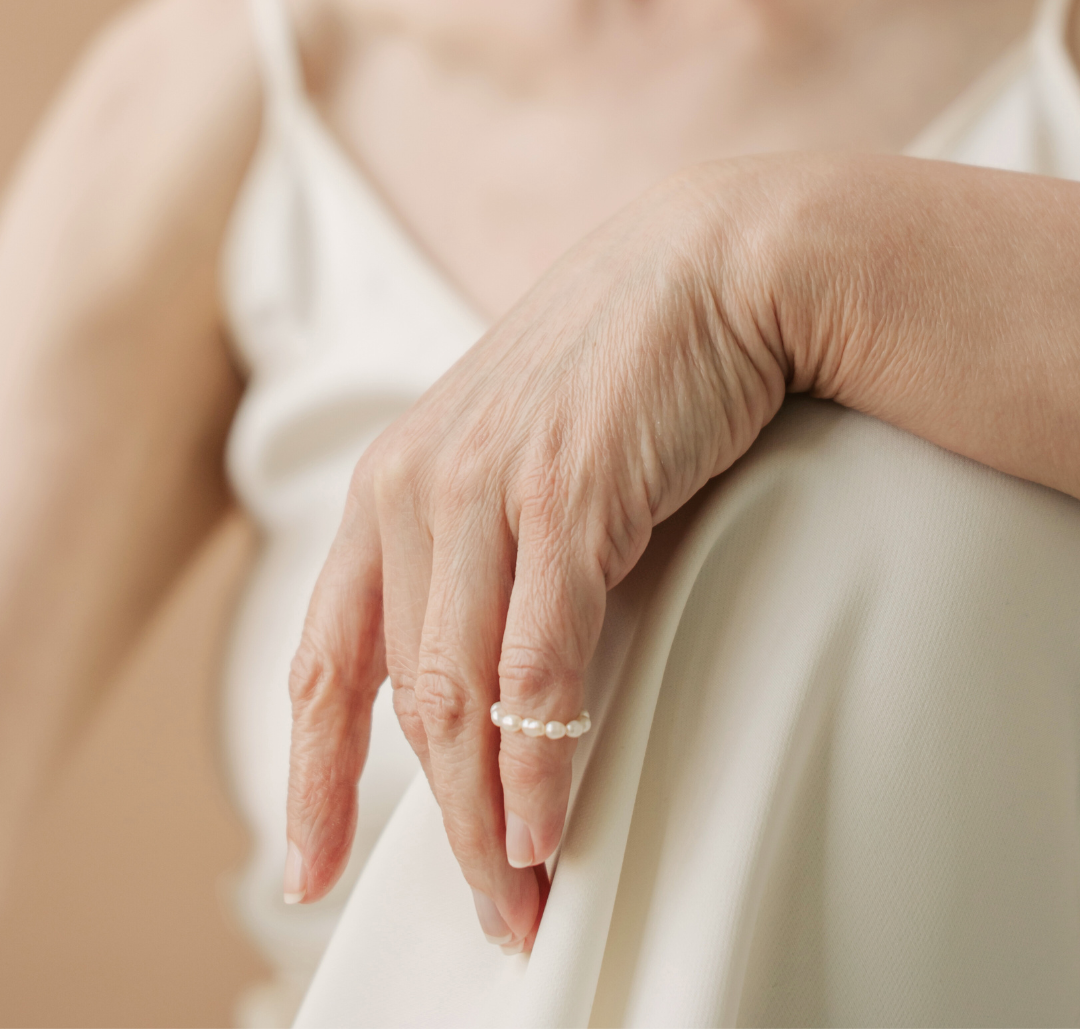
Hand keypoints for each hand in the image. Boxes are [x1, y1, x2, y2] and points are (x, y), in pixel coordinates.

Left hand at [280, 161, 792, 947]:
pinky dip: (541, 759)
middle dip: (435, 824)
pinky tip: (549, 827)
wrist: (705, 271)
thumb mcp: (522, 467)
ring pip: (461, 696)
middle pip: (403, 701)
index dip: (311, 775)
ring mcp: (486, 492)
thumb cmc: (617, 378)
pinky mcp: (567, 497)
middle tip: (484, 909)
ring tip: (518, 895)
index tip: (308, 869)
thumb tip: (493, 686)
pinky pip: (539, 665)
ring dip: (486, 815)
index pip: (324, 660)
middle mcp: (416, 491)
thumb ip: (489, 560)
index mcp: (390, 489)